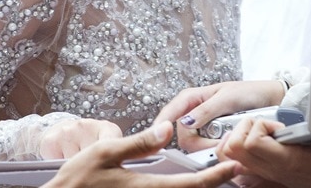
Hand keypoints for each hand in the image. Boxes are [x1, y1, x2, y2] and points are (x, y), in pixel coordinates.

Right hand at [41, 121, 239, 187]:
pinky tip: (185, 184)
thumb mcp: (105, 153)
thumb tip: (167, 129)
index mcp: (145, 187)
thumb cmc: (76, 180)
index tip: (233, 168)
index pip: (188, 185)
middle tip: (232, 169)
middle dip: (211, 184)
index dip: (213, 177)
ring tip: (213, 174)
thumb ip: (139, 143)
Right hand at [153, 80, 284, 151]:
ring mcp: (203, 126)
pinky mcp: (212, 136)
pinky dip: (214, 149)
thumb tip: (186, 122)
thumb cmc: (249, 92)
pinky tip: (225, 146)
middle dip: (197, 143)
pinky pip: (206, 147)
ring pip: (194, 144)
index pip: (170, 113)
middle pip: (182, 135)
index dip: (162, 127)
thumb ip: (207, 109)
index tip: (162, 140)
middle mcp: (194, 112)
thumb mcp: (228, 98)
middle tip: (216, 145)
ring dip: (208, 147)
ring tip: (226, 141)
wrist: (270, 100)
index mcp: (192, 97)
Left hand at [218, 119, 310, 187]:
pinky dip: (239, 147)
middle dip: (244, 128)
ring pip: (230, 155)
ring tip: (260, 129)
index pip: (252, 143)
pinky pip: (237, 161)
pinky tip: (256, 137)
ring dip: (239, 136)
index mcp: (287, 161)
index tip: (277, 124)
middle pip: (233, 148)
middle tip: (263, 124)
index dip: (260, 126)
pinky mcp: (264, 172)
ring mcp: (265, 172)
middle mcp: (271, 169)